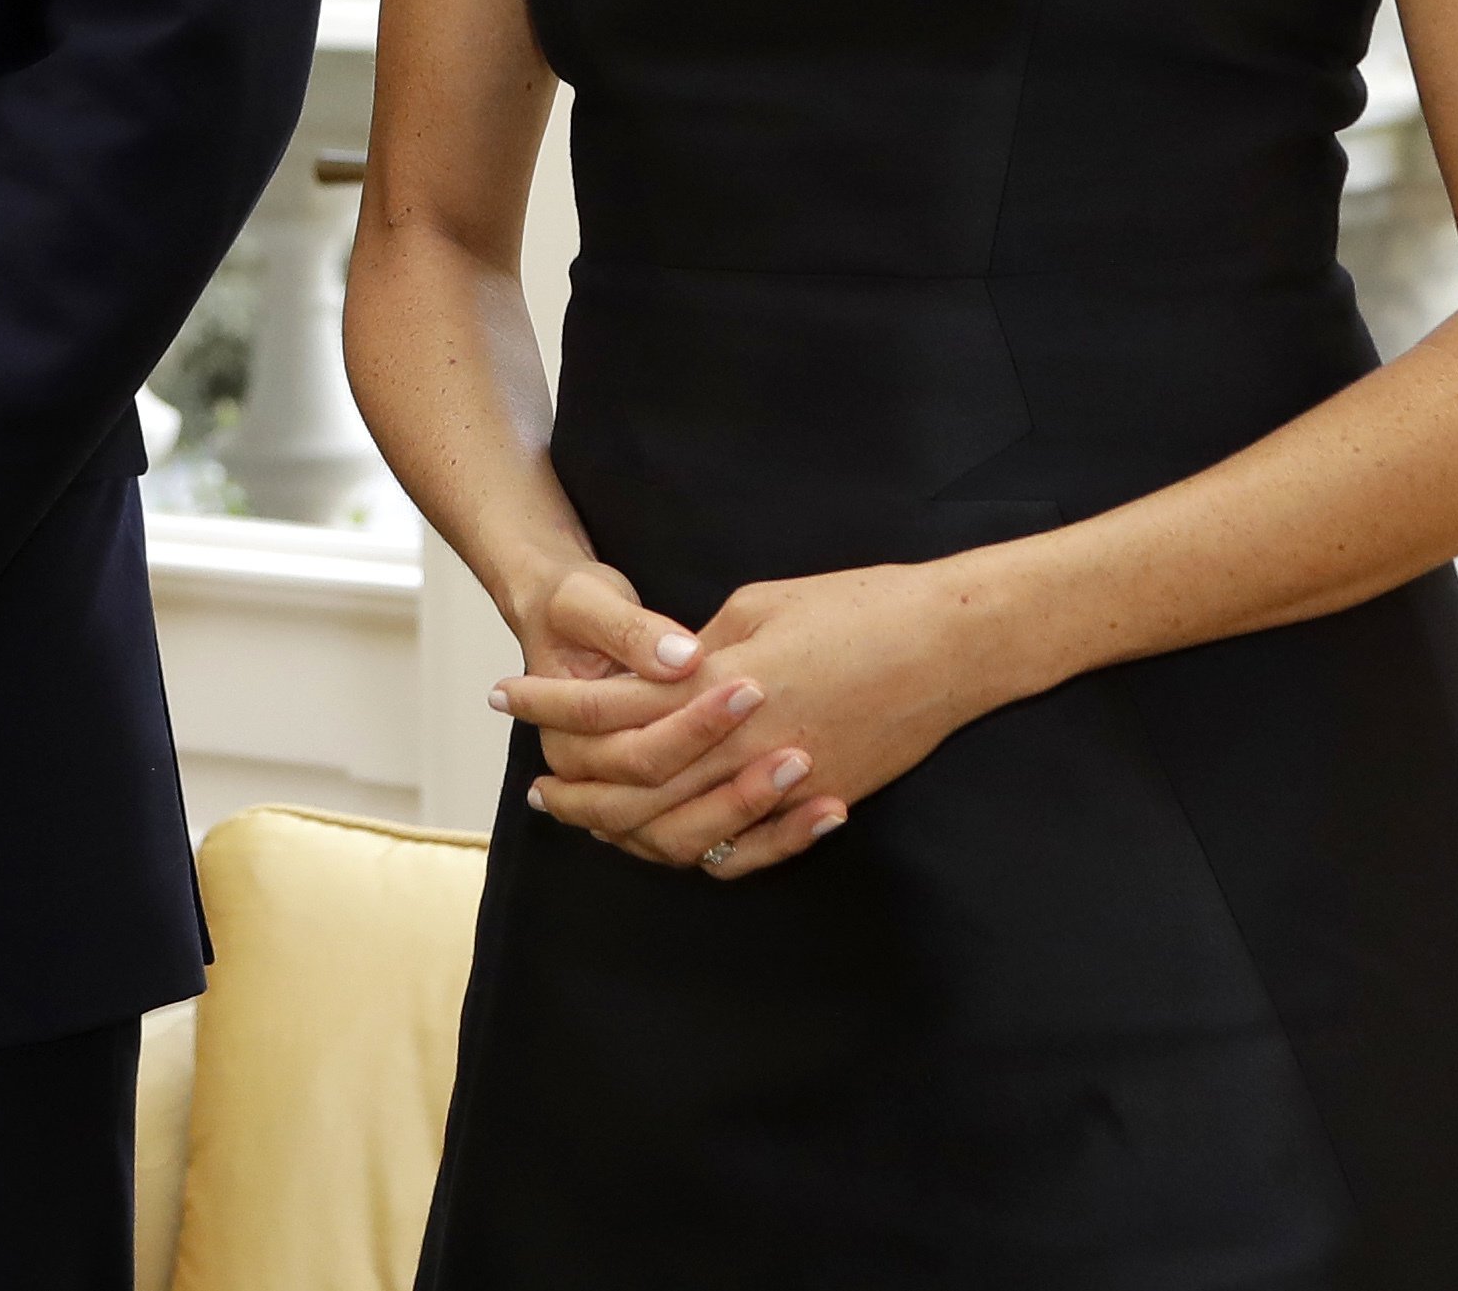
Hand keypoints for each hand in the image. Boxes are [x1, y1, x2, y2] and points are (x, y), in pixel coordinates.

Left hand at [507, 564, 1008, 880]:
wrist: (951, 643)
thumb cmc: (858, 606)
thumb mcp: (760, 606)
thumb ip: (700, 649)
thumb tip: (663, 675)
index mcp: (719, 681)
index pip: (610, 703)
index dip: (551, 699)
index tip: (506, 691)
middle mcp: (741, 744)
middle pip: (631, 780)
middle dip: (572, 778)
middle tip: (533, 779)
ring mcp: (782, 784)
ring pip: (678, 827)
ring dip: (619, 826)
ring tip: (580, 816)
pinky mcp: (819, 805)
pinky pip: (741, 851)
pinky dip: (694, 851)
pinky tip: (663, 842)